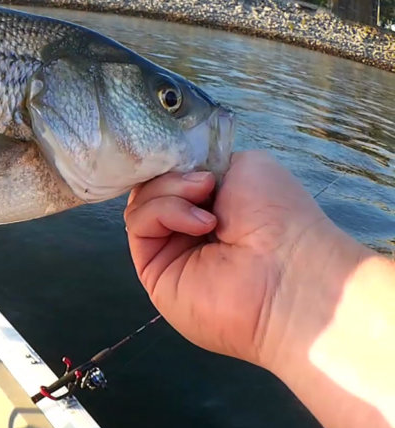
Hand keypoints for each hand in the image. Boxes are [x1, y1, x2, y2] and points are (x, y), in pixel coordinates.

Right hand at [123, 150, 339, 367]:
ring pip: (141, 202)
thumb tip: (179, 177)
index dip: (175, 161)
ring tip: (207, 206)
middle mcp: (188, 226)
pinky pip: (139, 225)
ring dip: (170, 193)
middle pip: (152, 185)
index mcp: (213, 203)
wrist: (287, 270)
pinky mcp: (152, 269)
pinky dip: (163, 212)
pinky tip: (200, 223)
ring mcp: (168, 248)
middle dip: (173, 176)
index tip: (190, 157)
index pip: (173, 173)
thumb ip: (203, 163)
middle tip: (206, 185)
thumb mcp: (247, 166)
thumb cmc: (278, 215)